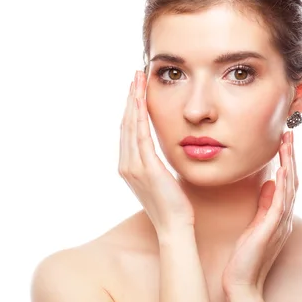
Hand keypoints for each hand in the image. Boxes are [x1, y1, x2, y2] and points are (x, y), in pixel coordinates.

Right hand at [118, 70, 194, 234]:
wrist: (174, 226)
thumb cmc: (174, 205)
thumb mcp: (162, 180)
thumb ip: (156, 165)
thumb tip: (160, 154)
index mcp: (129, 167)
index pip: (129, 130)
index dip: (132, 107)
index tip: (137, 88)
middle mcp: (126, 165)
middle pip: (126, 123)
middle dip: (131, 97)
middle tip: (136, 74)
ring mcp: (133, 166)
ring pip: (131, 125)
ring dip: (134, 99)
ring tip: (138, 79)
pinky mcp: (146, 167)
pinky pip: (141, 135)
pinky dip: (140, 115)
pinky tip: (142, 99)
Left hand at [222, 130, 297, 293]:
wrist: (241, 283)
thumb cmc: (246, 256)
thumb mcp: (256, 225)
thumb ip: (264, 205)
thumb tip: (269, 184)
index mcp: (279, 215)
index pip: (287, 182)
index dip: (287, 160)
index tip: (284, 140)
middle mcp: (284, 217)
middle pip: (293, 180)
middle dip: (291, 156)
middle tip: (289, 133)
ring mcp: (280, 224)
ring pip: (289, 188)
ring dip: (289, 164)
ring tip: (287, 143)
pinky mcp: (271, 230)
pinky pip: (280, 203)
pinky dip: (283, 186)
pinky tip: (282, 170)